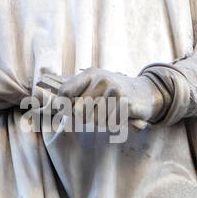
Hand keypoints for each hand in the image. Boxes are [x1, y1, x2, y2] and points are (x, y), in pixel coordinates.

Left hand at [36, 67, 164, 123]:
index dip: (62, 108)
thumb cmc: (116, 92)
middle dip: (84, 118)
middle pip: (77, 110)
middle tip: (98, 114)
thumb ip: (75, 94)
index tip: (66, 115)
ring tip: (111, 113)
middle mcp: (100, 79)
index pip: (64, 92)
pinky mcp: (124, 102)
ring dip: (100, 122)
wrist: (147, 93)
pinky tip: (120, 116)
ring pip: (93, 119)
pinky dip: (112, 123)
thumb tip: (49, 106)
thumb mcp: (96, 86)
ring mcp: (113, 89)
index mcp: (90, 73)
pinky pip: (108, 122)